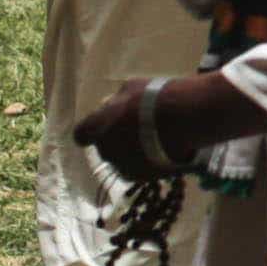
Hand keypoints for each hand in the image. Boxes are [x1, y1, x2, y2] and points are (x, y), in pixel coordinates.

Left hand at [76, 74, 237, 177]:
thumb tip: (111, 106)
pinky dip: (146, 163)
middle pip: (105, 148)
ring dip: (131, 153)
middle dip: (116, 141)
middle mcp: (106, 150)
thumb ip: (116, 101)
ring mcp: (123, 166)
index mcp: (97, 127)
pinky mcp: (142, 177)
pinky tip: (162, 152)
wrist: (186, 119)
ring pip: (122, 160)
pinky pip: (138, 170)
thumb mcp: (131, 88)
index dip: (90, 131)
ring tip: (154, 141)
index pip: (81, 134)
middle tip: (136, 130)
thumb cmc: (155, 98)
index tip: (101, 127)